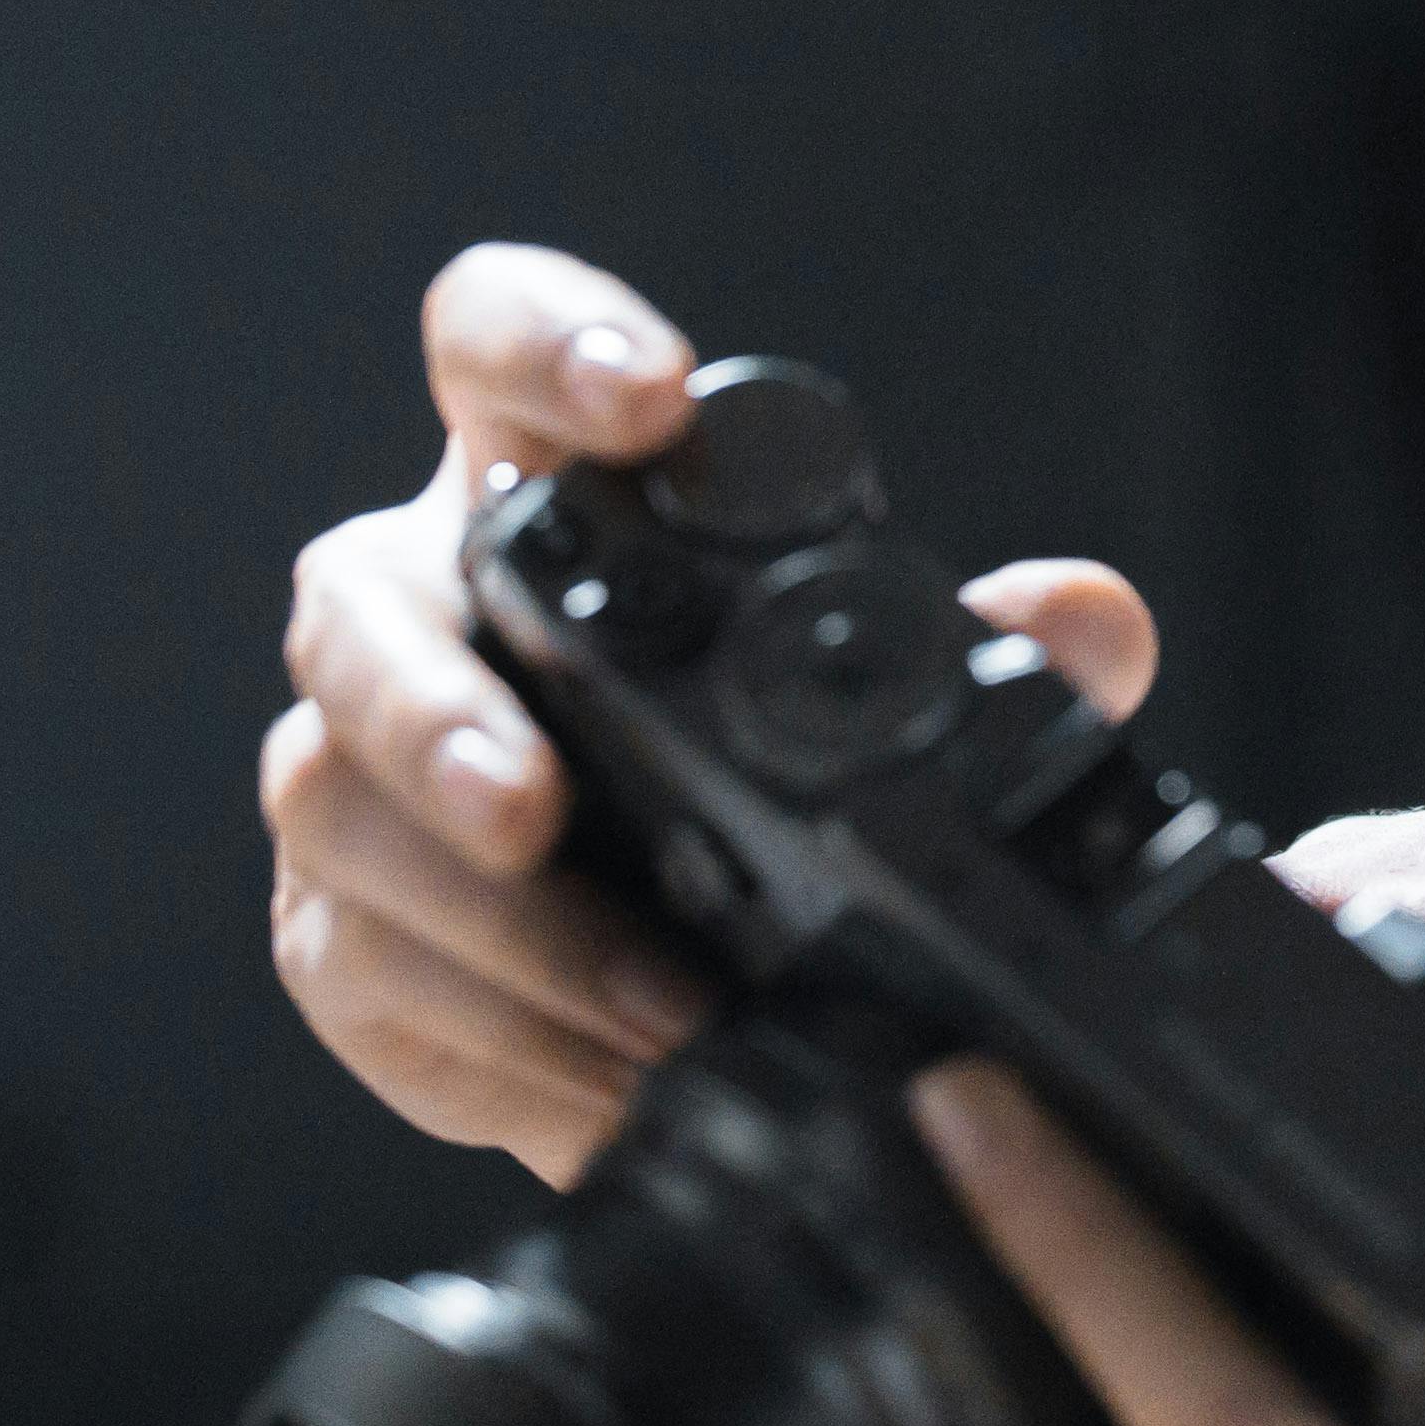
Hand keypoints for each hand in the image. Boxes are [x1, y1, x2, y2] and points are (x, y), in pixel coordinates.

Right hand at [261, 239, 1159, 1174]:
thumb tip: (1089, 621)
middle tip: (537, 806)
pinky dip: (498, 1043)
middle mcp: (412, 607)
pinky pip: (365, 975)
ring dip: (499, 926)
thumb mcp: (884, 699)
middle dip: (434, 711)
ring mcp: (351, 771)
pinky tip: (613, 1086)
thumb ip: (990, 651)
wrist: (676, 963)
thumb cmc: (761, 766)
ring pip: (336, 807)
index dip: (548, 339)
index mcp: (539, 490)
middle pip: (353, 603)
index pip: (496, 339)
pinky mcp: (340, 930)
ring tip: (659, 1007)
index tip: (645, 397)